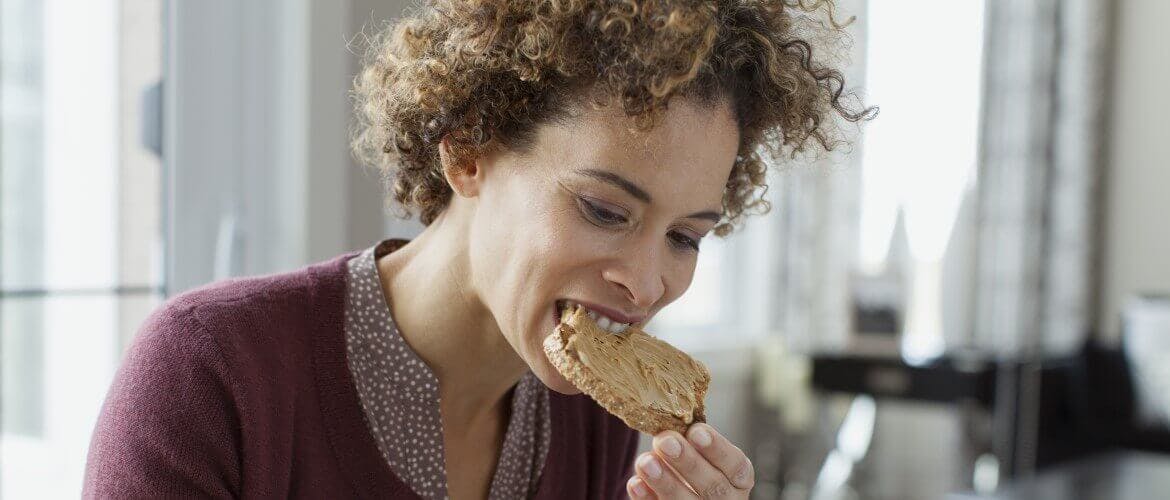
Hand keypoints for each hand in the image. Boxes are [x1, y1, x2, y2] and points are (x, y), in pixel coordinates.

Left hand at [626, 423, 753, 498]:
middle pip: (713, 486)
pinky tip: (636, 483)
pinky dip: (647, 498)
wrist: (685, 496)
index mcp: (737, 480)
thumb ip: (693, 442)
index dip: (717, 449)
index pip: (736, 466)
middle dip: (688, 462)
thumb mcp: (703, 455)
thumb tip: (668, 419)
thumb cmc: (695, 468)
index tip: (696, 431)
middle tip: (665, 441)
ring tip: (645, 461)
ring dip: (665, 481)